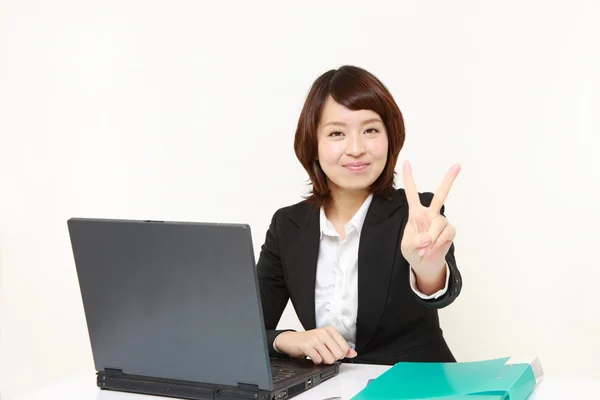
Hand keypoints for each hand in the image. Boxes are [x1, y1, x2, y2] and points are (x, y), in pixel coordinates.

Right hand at [274, 327, 357, 363]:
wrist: (291, 340)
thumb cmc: (309, 340)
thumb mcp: (326, 341)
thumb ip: (341, 347)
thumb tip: (353, 353)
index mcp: (330, 330)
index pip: (344, 347)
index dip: (340, 354)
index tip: (333, 352)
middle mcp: (323, 333)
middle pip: (338, 354)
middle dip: (332, 358)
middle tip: (324, 354)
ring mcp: (315, 339)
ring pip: (329, 359)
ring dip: (323, 361)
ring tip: (318, 354)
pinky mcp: (307, 346)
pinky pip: (318, 360)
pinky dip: (316, 361)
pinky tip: (312, 355)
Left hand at [400, 161, 460, 279]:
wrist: (424, 263)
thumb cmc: (413, 250)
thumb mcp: (406, 246)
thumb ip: (414, 240)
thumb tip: (428, 237)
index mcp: (416, 213)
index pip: (412, 193)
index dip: (409, 178)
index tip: (407, 162)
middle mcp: (430, 214)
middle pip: (440, 195)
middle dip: (449, 180)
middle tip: (458, 165)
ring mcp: (440, 222)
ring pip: (440, 223)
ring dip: (432, 237)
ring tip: (426, 247)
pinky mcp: (449, 231)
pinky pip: (446, 233)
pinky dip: (439, 242)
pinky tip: (434, 247)